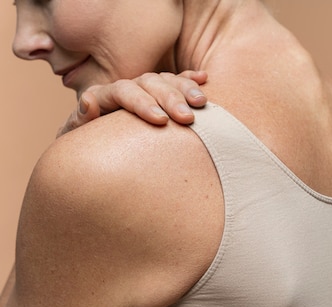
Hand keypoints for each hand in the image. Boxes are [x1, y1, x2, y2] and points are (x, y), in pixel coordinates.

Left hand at [57, 70, 207, 136]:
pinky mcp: (161, 95)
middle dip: (171, 99)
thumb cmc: (90, 149)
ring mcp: (146, 89)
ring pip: (167, 81)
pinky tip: (204, 78)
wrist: (98, 154)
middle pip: (150, 84)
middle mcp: (128, 87)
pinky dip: (190, 79)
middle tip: (188, 118)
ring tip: (202, 103)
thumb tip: (89, 101)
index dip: (143, 104)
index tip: (161, 121)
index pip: (124, 92)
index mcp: (105, 94)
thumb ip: (80, 120)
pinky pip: (178, 81)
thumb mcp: (79, 137)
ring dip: (186, 89)